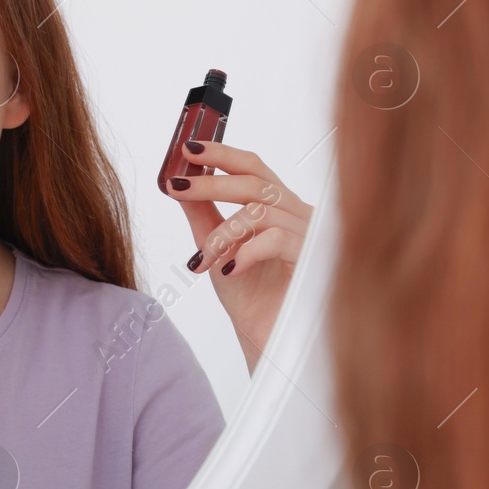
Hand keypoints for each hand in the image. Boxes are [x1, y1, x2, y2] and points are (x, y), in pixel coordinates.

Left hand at [166, 139, 312, 371]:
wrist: (266, 340)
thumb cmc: (249, 296)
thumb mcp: (216, 249)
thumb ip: (202, 216)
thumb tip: (178, 182)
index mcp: (278, 206)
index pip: (253, 167)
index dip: (222, 153)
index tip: (189, 148)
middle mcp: (297, 213)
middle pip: (255, 181)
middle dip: (211, 182)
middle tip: (177, 187)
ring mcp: (308, 234)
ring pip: (260, 211)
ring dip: (222, 233)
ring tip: (202, 259)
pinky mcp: (311, 257)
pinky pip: (275, 239)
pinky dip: (246, 252)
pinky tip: (229, 271)